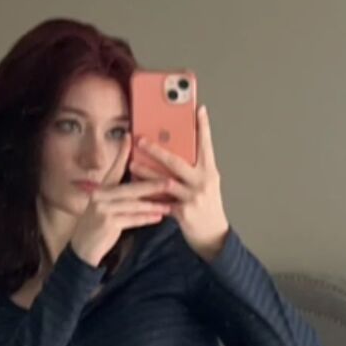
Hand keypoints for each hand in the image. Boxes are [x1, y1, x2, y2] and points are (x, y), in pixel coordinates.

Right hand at [68, 135, 175, 268]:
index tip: (131, 137)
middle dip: (152, 185)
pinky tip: (158, 217)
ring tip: (169, 203)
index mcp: (101, 189)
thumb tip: (142, 187)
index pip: (114, 169)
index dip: (122, 153)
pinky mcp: (108, 224)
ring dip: (153, 204)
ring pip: (134, 205)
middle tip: (171, 181)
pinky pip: (132, 220)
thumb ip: (119, 197)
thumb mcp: (105, 207)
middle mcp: (100, 196)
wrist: (83, 248)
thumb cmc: (98, 226)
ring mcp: (103, 210)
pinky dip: (146, 219)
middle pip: (130, 188)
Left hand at [129, 105, 230, 259]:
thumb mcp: (206, 184)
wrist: (213, 236)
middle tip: (141, 139)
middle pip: (177, 162)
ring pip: (164, 181)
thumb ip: (194, 170)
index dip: (203, 127)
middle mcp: (203, 182)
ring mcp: (193, 197)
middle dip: (157, 150)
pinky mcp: (184, 212)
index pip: (206, 145)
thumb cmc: (207, 207)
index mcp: (210, 172)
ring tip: (131, 164)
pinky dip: (148, 195)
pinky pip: (161, 202)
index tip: (199, 109)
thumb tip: (176, 152)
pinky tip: (136, 190)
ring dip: (146, 172)